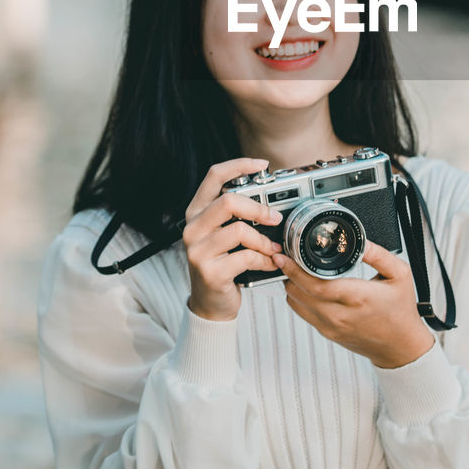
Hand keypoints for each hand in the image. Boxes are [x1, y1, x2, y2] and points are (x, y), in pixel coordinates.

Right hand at [183, 158, 283, 321]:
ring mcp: (198, 250)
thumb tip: (269, 196)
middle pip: (228, 201)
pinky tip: (270, 264)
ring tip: (274, 249)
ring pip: (239, 230)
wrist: (210, 303)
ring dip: (264, 241)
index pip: (213, 175)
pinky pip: (246, 258)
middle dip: (259, 208)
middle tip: (276, 218)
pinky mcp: (210, 272)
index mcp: (196, 211)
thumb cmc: (222, 263)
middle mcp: (192, 227)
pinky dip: (265, 260)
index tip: (262, 165)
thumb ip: (235, 214)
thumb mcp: (223, 233)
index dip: (239, 165)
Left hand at [274, 240, 434, 367]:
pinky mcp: (328, 333)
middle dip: (288, 274)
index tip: (285, 257)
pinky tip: (302, 286)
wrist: (401, 347)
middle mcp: (340, 314)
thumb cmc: (401, 311)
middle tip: (283, 257)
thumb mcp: (399, 275)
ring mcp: (331, 326)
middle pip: (300, 293)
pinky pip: (303, 314)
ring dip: (291, 286)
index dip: (295, 270)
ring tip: (292, 269)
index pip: (316, 285)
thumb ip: (379, 254)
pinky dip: (298, 298)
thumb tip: (360, 240)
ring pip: (297, 304)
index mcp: (357, 297)